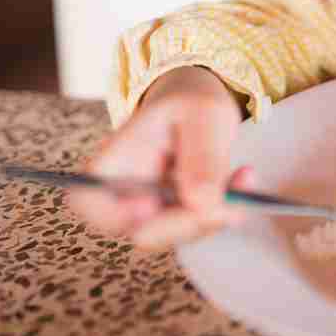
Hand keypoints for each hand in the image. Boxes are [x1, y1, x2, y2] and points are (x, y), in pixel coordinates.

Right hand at [67, 67, 249, 250]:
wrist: (199, 105)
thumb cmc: (192, 100)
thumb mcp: (204, 113)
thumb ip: (202, 155)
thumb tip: (201, 205)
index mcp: (112, 160)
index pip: (91, 204)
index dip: (118, 216)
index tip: (155, 203)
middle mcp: (125, 193)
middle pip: (144, 232)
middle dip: (191, 221)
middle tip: (231, 199)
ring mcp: (151, 209)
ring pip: (178, 234)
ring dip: (217, 213)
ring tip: (244, 177)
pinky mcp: (177, 215)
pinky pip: (199, 225)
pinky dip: (226, 209)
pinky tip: (244, 180)